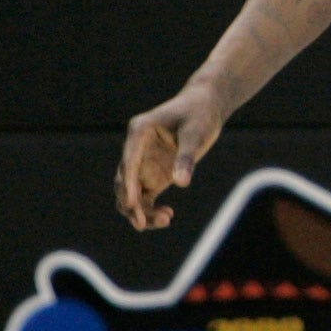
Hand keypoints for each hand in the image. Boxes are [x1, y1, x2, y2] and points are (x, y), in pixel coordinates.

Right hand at [117, 82, 228, 230]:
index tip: (131, 204)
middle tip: (144, 224)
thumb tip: (181, 183)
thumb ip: (186, 157)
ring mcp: (142, 163)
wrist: (206, 106)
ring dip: (142, 211)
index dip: (128, 185)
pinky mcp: (153, 174)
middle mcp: (135, 149)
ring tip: (166, 219)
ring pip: (132, 194)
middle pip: (124, 182)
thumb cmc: (199, 114)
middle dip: (131, 204)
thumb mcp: (195, 133)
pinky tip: (168, 216)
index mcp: (139, 132)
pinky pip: (145, 197)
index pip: (129, 162)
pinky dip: (151, 209)